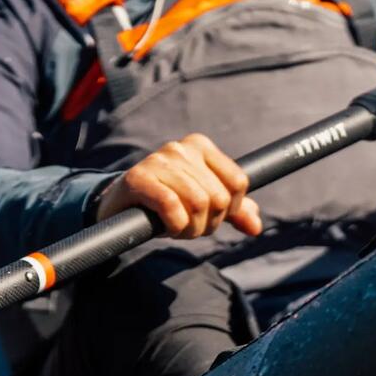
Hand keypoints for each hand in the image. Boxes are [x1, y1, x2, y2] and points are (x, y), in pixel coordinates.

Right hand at [95, 134, 262, 238]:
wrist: (120, 206)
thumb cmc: (164, 203)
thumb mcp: (202, 204)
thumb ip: (232, 211)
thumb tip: (256, 226)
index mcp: (200, 146)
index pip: (237, 181)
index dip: (229, 209)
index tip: (210, 216)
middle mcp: (180, 148)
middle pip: (218, 197)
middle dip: (207, 223)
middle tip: (189, 226)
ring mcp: (158, 161)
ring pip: (198, 203)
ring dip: (190, 228)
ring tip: (177, 228)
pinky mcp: (138, 178)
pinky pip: (172, 206)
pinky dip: (174, 225)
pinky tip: (165, 227)